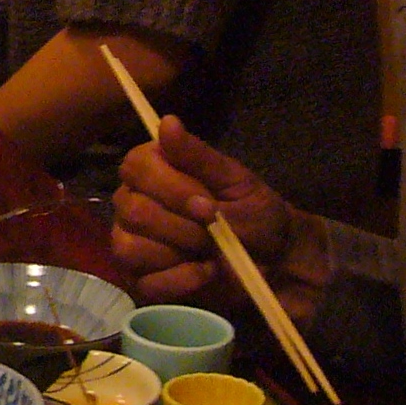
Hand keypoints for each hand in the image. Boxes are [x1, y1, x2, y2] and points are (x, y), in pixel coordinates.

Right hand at [111, 116, 329, 323]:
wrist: (275, 259)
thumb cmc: (254, 212)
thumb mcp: (236, 181)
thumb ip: (199, 156)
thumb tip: (166, 121)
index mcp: (152, 169)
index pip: (135, 168)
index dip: (170, 189)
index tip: (208, 204)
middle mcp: (132, 202)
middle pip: (133, 212)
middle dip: (182, 226)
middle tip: (214, 230)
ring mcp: (132, 243)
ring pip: (130, 248)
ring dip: (180, 252)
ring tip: (209, 251)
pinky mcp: (142, 280)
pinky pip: (145, 283)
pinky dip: (181, 281)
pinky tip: (203, 272)